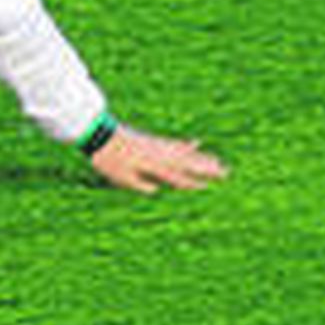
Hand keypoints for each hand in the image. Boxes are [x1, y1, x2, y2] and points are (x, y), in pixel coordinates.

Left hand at [90, 124, 227, 193]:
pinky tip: (196, 142)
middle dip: (206, 168)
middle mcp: (158, 155)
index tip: (207, 186)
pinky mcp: (152, 140)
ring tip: (218, 162)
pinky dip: (186, 144)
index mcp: (152, 166)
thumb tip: (157, 190)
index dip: (191, 183)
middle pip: (186, 163)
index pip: (176, 177)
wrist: (98, 134)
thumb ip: (139, 184)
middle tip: (226, 172)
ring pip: (184, 153)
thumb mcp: (120, 178)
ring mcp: (156, 146)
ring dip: (202, 157)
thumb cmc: (107, 160)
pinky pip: (173, 143)